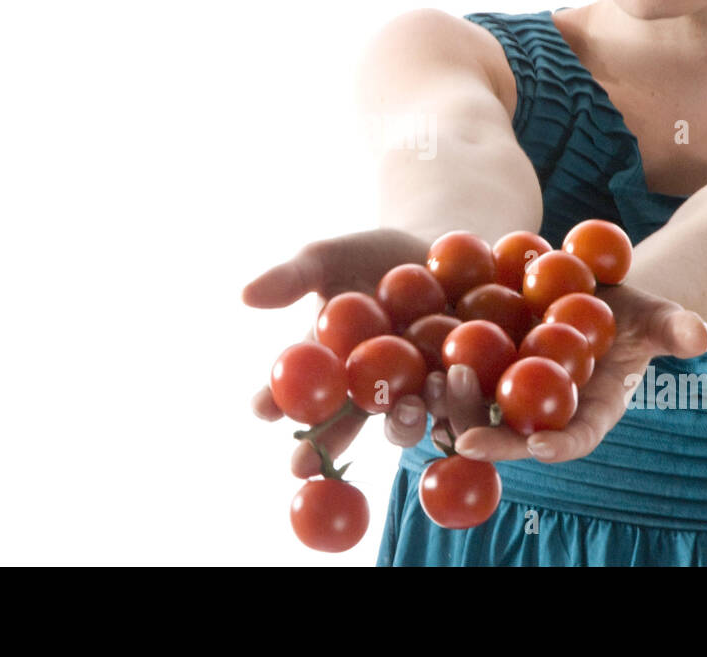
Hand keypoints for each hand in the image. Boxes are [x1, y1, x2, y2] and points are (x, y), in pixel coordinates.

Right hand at [243, 227, 435, 477]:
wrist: (441, 247)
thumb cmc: (370, 255)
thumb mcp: (327, 258)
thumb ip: (291, 278)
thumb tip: (244, 295)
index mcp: (329, 368)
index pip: (293, 391)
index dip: (274, 402)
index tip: (258, 409)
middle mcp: (370, 391)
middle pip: (346, 423)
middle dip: (325, 444)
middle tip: (303, 460)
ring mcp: (416, 391)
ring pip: (405, 418)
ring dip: (400, 421)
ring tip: (402, 410)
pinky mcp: (462, 385)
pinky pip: (459, 402)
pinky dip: (458, 402)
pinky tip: (457, 392)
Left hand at [452, 281, 706, 462]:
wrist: (595, 291)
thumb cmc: (634, 312)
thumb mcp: (658, 315)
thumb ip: (677, 328)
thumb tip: (700, 336)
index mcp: (590, 409)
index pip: (576, 437)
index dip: (561, 445)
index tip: (543, 449)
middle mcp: (546, 408)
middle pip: (515, 433)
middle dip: (491, 438)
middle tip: (467, 435)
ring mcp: (511, 388)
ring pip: (477, 408)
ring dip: (452, 407)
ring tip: (431, 393)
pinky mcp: (484, 360)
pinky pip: (456, 371)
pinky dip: (436, 368)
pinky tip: (415, 354)